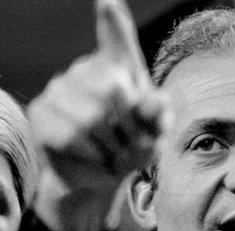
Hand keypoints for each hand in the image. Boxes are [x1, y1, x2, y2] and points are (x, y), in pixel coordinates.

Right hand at [28, 0, 167, 230]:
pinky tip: (96, 157)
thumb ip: (159, 115)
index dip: (113, 23)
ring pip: (90, 117)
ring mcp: (59, 90)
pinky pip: (71, 136)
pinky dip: (93, 155)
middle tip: (137, 145)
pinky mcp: (41, 113)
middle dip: (131, 125)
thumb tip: (155, 101)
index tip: (107, 3)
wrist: (103, 175)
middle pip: (112, 89)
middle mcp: (85, 71)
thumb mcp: (156, 131)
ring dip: (113, 145)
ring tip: (117, 154)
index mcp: (118, 69)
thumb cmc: (133, 144)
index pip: (117, 40)